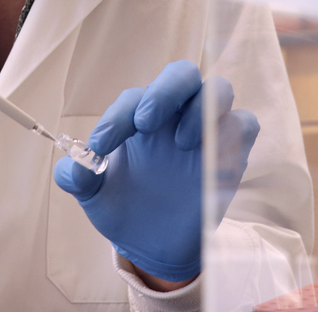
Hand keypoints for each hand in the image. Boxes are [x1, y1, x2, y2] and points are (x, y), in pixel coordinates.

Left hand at [52, 61, 259, 283]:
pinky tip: (210, 161)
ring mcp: (206, 130)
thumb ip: (77, 176)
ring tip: (181, 143)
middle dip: (165, 90)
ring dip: (201, 109)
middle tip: (146, 123)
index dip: (117, 117)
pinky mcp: (232, 151)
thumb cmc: (123, 206)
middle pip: (182, 73)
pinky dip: (231, 132)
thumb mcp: (93, 195)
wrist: (153, 243)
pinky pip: (244, 124)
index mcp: (140, 116)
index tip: (100, 147)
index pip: (134, 97)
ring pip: (218, 89)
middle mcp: (175, 114)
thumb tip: (73, 167)